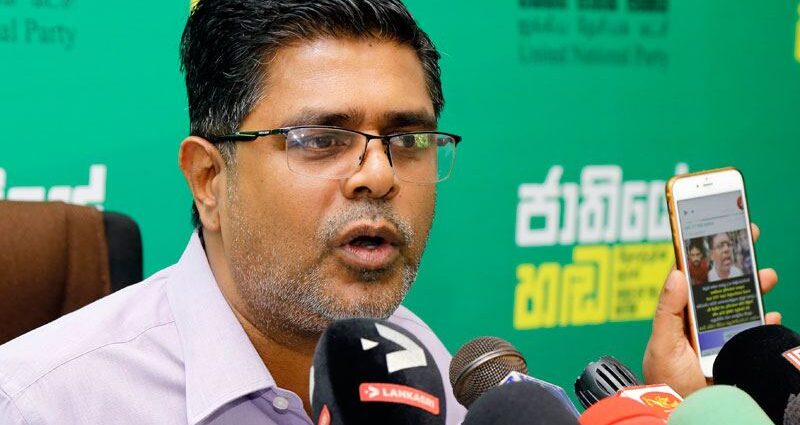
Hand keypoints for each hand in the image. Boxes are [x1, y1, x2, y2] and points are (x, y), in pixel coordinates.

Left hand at [642, 223, 779, 396]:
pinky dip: (766, 320)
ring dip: (755, 285)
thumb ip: (668, 309)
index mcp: (680, 310)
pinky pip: (756, 329)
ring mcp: (720, 332)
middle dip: (737, 256)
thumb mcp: (662, 343)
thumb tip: (677, 272)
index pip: (690, 271)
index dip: (700, 244)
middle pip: (720, 280)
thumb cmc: (664, 378)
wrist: (682, 410)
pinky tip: (772, 313)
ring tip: (767, 274)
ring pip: (741, 300)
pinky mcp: (737, 348)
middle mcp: (700, 318)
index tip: (713, 217)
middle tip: (750, 231)